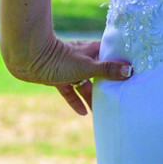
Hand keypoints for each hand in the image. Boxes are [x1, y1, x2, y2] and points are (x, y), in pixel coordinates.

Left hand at [3, 36, 132, 116]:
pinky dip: (76, 101)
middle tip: (119, 99)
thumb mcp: (86, 66)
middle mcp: (82, 58)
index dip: (122, 64)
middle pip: (99, 73)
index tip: (134, 74)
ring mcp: (70, 68)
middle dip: (108, 85)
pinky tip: (83, 113)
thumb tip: (130, 70)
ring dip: (92, 96)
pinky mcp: (58, 78)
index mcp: (92, 50)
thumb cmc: (58, 58)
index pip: (111, 56)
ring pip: (85, 84)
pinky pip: (70, 91)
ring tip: (102, 111)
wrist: (28, 59)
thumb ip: (107, 69)